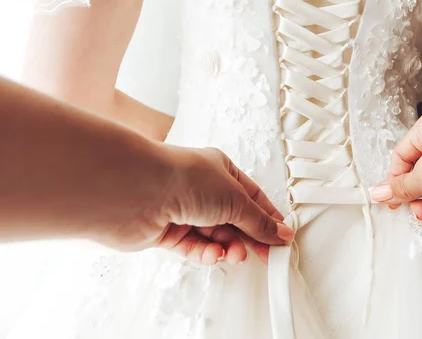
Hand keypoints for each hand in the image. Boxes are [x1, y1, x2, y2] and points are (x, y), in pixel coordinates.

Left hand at [101, 147, 293, 265]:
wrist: (136, 191)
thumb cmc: (183, 178)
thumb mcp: (235, 198)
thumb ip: (259, 221)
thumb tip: (279, 232)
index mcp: (220, 170)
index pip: (252, 197)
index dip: (267, 218)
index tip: (281, 238)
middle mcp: (201, 189)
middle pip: (234, 219)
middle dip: (249, 238)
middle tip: (265, 255)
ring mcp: (183, 210)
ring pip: (215, 236)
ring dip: (228, 247)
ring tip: (235, 254)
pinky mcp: (166, 232)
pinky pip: (193, 248)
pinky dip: (205, 254)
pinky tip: (212, 254)